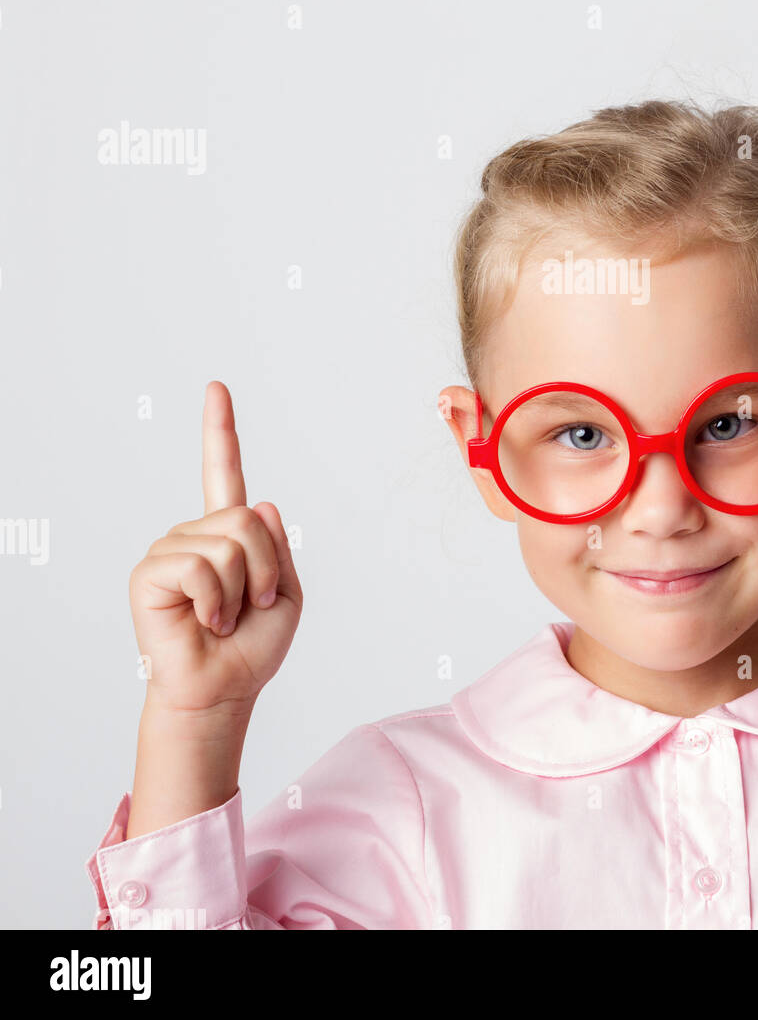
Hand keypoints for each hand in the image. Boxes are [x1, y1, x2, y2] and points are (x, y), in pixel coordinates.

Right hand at [128, 381, 302, 718]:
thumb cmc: (252, 646)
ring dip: (242, 589)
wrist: (225, 689)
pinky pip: (202, 566)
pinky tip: (206, 620)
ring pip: (229, 542)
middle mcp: (195, 533)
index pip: (222, 472)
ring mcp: (170, 550)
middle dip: (264, 568)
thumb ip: (278, 545)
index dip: (220, 430)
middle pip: (247, 519)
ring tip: (226, 616)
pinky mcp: (150, 573)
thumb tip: (255, 503)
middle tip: (251, 605)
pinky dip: (217, 599)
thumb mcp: (287, 592)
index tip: (216, 388)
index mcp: (228, 533)